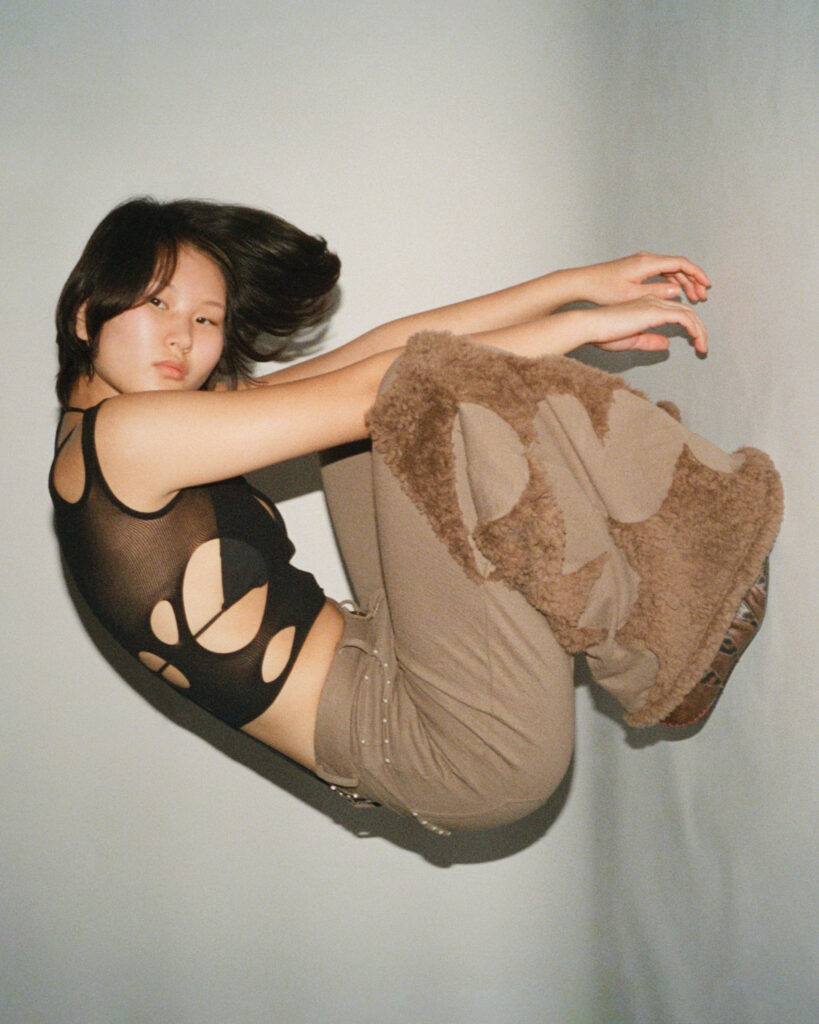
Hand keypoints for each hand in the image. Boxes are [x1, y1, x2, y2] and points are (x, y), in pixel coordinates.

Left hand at [578, 252, 710, 306]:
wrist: (583, 282)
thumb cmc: (603, 290)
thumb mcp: (632, 295)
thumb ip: (657, 292)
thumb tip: (678, 291)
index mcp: (648, 263)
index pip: (680, 264)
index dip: (697, 274)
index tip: (707, 285)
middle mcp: (647, 259)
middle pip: (678, 266)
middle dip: (693, 281)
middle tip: (703, 296)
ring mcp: (642, 262)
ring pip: (670, 270)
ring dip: (683, 282)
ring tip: (693, 298)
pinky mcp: (637, 268)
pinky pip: (661, 272)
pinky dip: (671, 282)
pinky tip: (676, 294)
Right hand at [581, 295, 707, 354]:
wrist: (591, 325)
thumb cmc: (604, 333)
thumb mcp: (632, 340)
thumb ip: (650, 341)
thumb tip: (668, 344)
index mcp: (647, 305)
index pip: (677, 312)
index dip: (689, 327)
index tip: (694, 343)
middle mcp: (653, 301)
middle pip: (687, 311)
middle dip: (699, 329)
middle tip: (703, 347)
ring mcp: (655, 304)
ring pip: (688, 314)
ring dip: (699, 331)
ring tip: (703, 347)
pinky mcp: (655, 311)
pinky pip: (683, 318)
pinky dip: (693, 329)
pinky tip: (696, 340)